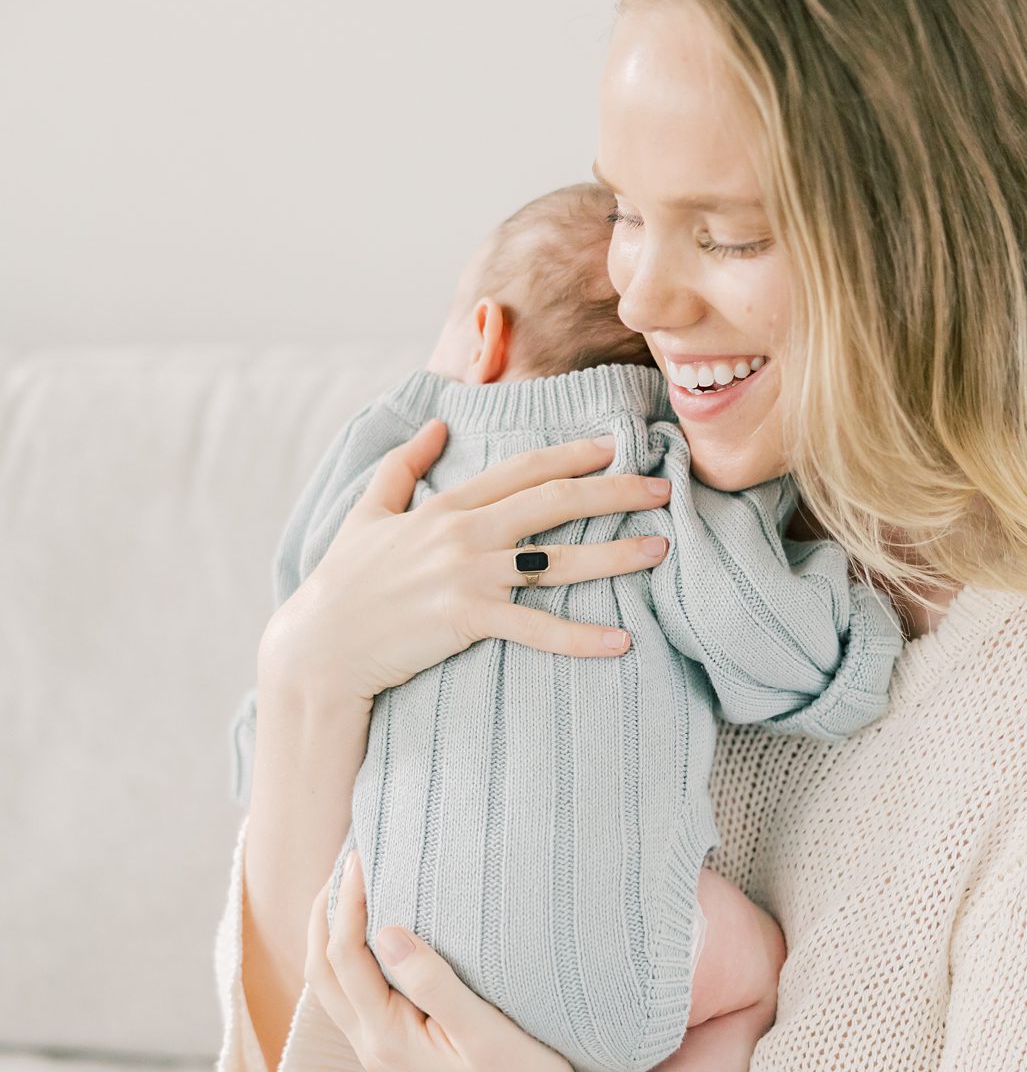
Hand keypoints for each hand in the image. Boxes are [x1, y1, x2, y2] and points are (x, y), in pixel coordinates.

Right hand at [262, 418, 673, 709]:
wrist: (318, 647)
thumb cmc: (342, 584)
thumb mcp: (367, 513)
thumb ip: (403, 466)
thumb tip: (437, 424)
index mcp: (445, 507)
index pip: (520, 471)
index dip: (570, 455)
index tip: (613, 445)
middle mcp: (462, 534)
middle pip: (553, 503)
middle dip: (613, 492)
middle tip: (662, 489)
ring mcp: (467, 576)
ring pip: (556, 560)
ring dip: (614, 554)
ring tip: (660, 549)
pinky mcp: (466, 620)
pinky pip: (537, 628)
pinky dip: (581, 637)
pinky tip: (622, 641)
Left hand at [304, 847, 588, 1071]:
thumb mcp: (483, 1029)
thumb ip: (432, 983)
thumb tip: (386, 932)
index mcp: (386, 1040)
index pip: (345, 958)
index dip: (347, 904)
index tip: (361, 859)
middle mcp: (372, 1047)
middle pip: (321, 971)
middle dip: (324, 914)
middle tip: (344, 863)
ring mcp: (380, 1050)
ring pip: (332, 984)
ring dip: (331, 933)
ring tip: (349, 887)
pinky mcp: (395, 1048)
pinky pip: (353, 994)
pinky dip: (349, 955)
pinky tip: (375, 932)